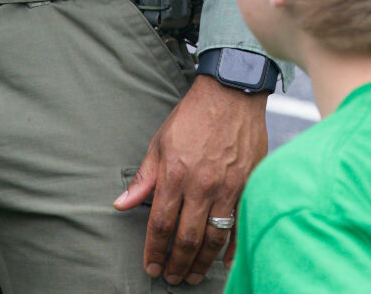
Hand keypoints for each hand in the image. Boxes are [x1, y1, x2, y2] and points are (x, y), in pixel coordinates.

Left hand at [114, 74, 267, 284]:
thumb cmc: (193, 116)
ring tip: (192, 276)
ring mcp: (228, 187)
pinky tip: (224, 263)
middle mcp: (202, 185)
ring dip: (202, 262)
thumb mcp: (159, 142)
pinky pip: (241, 225)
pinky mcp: (248, 185)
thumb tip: (122, 204)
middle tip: (170, 277)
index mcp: (175, 174)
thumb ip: (144, 179)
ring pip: (215, 237)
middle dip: (177, 262)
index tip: (150, 264)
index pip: (161, 223)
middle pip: (188, 237)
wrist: (231, 94)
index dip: (154, 249)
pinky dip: (233, 248)